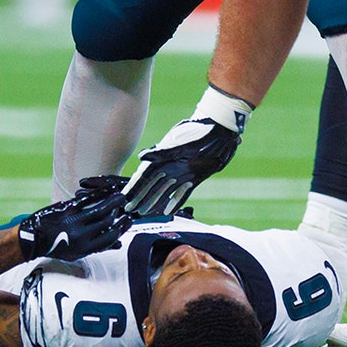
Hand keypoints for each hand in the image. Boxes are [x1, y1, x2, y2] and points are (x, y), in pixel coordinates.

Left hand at [18, 185, 131, 260]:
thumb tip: (117, 245)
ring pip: (100, 210)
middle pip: (108, 223)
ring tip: (121, 196)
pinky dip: (100, 193)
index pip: (110, 238)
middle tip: (126, 206)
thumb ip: (97, 248)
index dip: (122, 229)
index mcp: (85, 248)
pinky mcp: (68, 208)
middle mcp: (81, 235)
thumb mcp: (77, 253)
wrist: (34, 238)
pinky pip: (88, 200)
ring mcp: (75, 221)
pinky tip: (107, 190)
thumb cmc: (56, 246)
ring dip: (113, 202)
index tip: (128, 220)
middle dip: (119, 214)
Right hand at [122, 86, 250, 216]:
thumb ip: (161, 152)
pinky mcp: (194, 177)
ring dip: (154, 202)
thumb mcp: (180, 144)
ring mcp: (181, 173)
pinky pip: (182, 193)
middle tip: (130, 210)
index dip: (134, 187)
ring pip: (164, 191)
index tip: (124, 197)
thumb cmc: (199, 133)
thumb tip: (141, 156)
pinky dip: (175, 202)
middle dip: (140, 197)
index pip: (144, 176)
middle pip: (151, 186)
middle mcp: (169, 166)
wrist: (221, 133)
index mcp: (162, 157)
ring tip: (143, 213)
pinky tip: (167, 212)